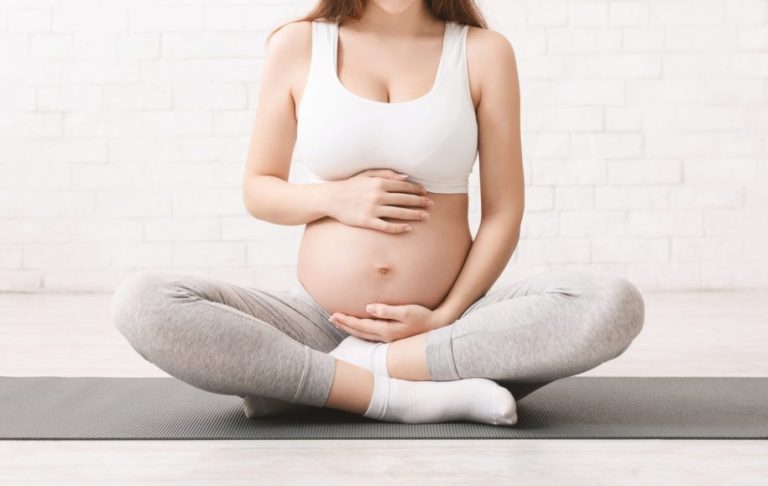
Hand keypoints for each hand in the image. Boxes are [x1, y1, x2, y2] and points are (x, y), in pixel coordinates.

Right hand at [326, 169, 432, 233]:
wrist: (331, 198)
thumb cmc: (350, 185)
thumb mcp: (366, 174)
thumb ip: (386, 173)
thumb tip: (405, 177)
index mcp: (379, 183)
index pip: (403, 186)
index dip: (417, 189)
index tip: (426, 193)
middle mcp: (378, 195)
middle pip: (404, 199)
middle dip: (420, 202)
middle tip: (431, 205)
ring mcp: (373, 209)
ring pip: (399, 212)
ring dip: (414, 214)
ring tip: (425, 216)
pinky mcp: (367, 221)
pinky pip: (386, 226)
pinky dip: (398, 227)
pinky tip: (408, 229)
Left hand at [328, 303, 450, 342]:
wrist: (438, 326)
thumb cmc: (423, 316)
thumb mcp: (406, 311)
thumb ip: (387, 310)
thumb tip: (368, 308)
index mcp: (386, 330)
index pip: (360, 325)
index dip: (346, 320)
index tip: (333, 314)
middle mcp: (385, 336)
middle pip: (359, 331)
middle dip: (344, 325)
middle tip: (331, 319)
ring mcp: (389, 338)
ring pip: (364, 334)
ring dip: (351, 328)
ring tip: (340, 323)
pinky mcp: (393, 336)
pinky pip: (371, 335)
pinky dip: (361, 330)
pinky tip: (359, 328)